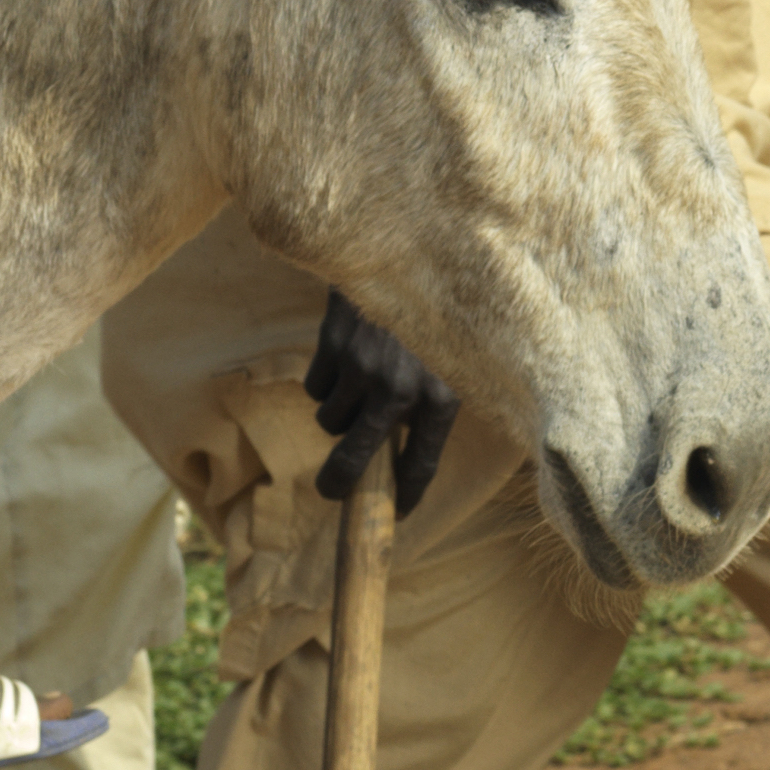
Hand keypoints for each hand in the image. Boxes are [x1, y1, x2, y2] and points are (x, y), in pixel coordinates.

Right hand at [302, 288, 458, 508]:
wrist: (408, 254)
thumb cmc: (434, 318)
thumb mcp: (453, 363)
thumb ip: (433, 407)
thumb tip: (405, 460)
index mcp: (442, 399)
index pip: (422, 466)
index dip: (407, 497)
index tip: (397, 515)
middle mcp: (402, 390)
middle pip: (355, 460)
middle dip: (339, 484)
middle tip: (332, 492)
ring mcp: (363, 370)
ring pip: (331, 421)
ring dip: (339, 413)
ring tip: (360, 383)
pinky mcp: (334, 348)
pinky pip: (316, 389)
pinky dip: (325, 382)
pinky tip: (346, 356)